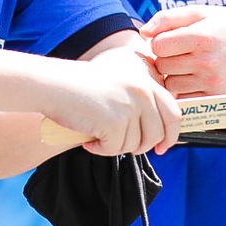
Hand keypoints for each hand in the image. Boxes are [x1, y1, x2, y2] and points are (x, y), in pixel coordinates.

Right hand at [43, 51, 178, 156]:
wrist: (52, 84)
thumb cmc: (80, 85)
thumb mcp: (117, 80)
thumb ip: (140, 97)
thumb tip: (161, 134)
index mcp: (145, 75)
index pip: (173, 110)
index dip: (170, 134)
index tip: (162, 146)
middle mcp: (143, 87)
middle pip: (159, 132)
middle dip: (144, 146)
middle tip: (124, 146)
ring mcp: (131, 103)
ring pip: (137, 144)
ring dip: (117, 146)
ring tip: (99, 136)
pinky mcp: (116, 120)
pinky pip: (116, 149)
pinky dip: (101, 150)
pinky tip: (88, 140)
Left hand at [142, 5, 225, 96]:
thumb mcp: (201, 12)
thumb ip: (168, 18)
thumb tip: (143, 32)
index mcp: (201, 36)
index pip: (158, 45)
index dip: (161, 41)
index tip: (173, 39)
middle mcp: (207, 61)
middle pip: (162, 66)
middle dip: (166, 59)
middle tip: (181, 52)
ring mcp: (213, 81)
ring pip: (171, 85)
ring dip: (174, 76)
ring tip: (189, 64)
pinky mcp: (218, 96)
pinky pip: (185, 99)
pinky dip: (185, 90)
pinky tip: (195, 77)